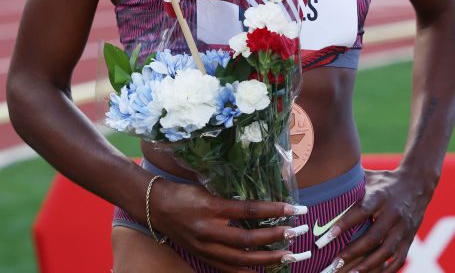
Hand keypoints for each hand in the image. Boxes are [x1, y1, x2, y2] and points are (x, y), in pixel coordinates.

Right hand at [151, 179, 309, 271]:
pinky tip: (265, 271)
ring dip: (268, 258)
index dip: (274, 210)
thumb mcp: (209, 189)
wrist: (156, 207)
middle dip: (276, 238)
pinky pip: (228, 269)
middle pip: (248, 240)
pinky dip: (248, 272)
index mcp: (212, 208)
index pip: (249, 210)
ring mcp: (205, 248)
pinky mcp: (203, 257)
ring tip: (289, 255)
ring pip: (241, 259)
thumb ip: (233, 198)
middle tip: (298, 233)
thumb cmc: (185, 193)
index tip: (295, 209)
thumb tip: (264, 201)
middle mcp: (209, 231)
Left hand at [324, 168, 435, 272]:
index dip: (344, 224)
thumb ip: (350, 183)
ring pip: (385, 251)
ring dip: (367, 266)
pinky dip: (385, 271)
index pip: (361, 211)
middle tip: (333, 264)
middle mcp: (393, 213)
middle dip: (352, 253)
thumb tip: (323, 181)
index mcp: (381, 196)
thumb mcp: (369, 177)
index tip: (325, 238)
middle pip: (373, 237)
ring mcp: (403, 228)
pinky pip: (398, 259)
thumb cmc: (385, 181)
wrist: (418, 183)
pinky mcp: (409, 239)